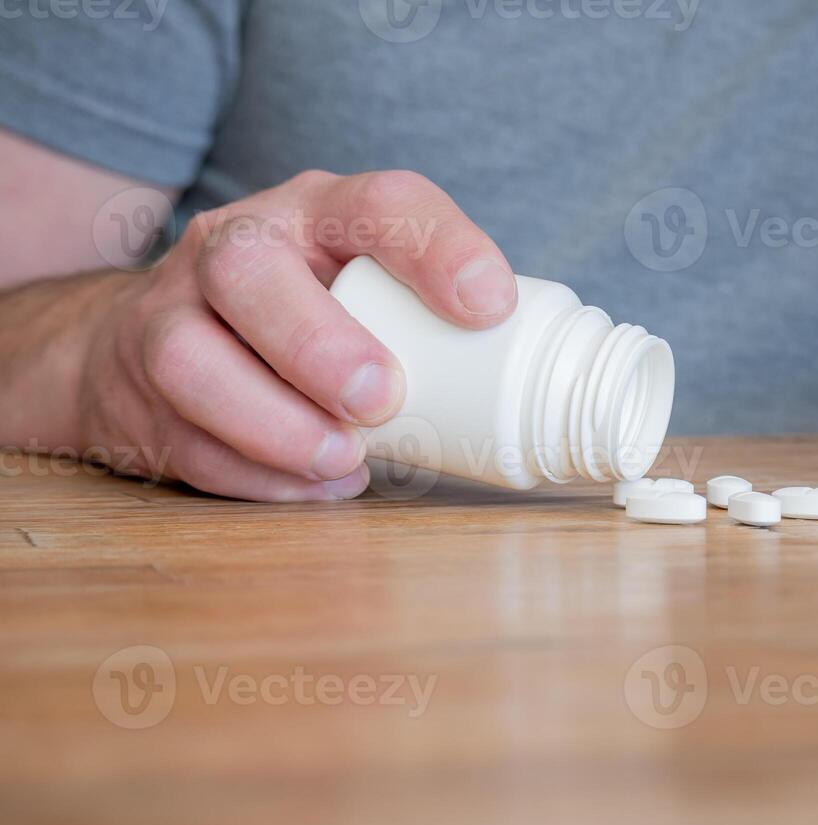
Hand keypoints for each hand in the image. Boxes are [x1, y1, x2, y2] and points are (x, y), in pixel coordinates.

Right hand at [72, 170, 516, 500]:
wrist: (149, 336)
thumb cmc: (307, 313)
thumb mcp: (368, 286)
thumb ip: (433, 319)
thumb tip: (543, 391)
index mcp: (318, 214)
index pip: (379, 204)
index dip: (437, 247)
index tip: (490, 306)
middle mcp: (234, 249)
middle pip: (250, 273)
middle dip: (318, 342)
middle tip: (381, 399)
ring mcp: (171, 315)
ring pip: (192, 361)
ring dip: (277, 423)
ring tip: (345, 461)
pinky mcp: (136, 392)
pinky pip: (185, 438)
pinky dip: (256, 475)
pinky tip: (314, 488)